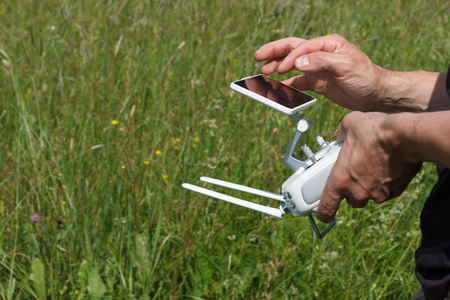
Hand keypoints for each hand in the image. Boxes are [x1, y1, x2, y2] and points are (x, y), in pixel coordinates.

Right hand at [254, 34, 388, 111]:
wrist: (376, 94)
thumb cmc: (366, 76)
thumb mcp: (346, 65)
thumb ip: (321, 61)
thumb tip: (298, 62)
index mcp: (328, 44)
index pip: (301, 48)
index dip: (288, 58)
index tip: (280, 70)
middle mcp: (321, 54)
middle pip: (292, 50)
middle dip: (274, 53)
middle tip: (258, 58)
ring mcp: (318, 68)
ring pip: (293, 65)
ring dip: (278, 68)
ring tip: (264, 73)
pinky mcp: (318, 82)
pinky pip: (299, 81)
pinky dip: (288, 84)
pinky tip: (279, 87)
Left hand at [316, 111, 421, 222]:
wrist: (405, 138)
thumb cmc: (374, 132)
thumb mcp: (349, 125)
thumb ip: (340, 133)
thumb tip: (339, 134)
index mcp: (340, 180)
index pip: (327, 206)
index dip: (324, 213)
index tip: (323, 215)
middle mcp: (357, 191)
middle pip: (351, 201)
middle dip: (352, 191)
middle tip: (355, 175)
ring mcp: (377, 194)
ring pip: (369, 197)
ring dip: (369, 188)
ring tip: (373, 168)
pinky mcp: (394, 192)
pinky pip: (386, 192)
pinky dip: (385, 184)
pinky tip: (387, 167)